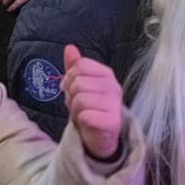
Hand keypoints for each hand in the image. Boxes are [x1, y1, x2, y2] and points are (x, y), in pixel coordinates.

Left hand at [62, 45, 123, 160]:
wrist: (98, 137)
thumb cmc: (88, 108)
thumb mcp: (78, 84)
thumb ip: (74, 66)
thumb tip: (69, 47)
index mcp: (106, 74)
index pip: (80, 65)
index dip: (69, 77)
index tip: (71, 89)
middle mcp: (114, 86)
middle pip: (78, 82)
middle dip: (71, 96)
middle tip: (78, 105)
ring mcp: (115, 104)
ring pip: (80, 98)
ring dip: (75, 109)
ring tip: (82, 114)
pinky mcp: (113, 121)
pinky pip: (85, 115)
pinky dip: (80, 120)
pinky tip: (87, 123)